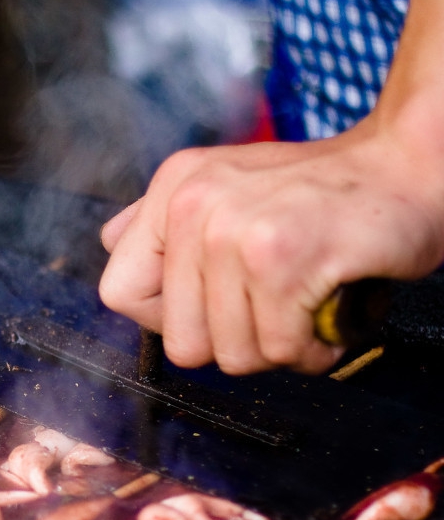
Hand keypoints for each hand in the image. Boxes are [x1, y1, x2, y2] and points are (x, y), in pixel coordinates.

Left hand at [98, 127, 443, 374]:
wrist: (410, 166)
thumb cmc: (322, 194)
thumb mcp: (225, 187)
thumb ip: (163, 222)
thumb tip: (108, 244)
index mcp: (172, 189)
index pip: (118, 294)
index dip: (166, 320)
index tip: (212, 305)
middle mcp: (192, 204)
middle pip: (180, 341)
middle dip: (235, 341)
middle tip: (274, 306)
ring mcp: (234, 229)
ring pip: (232, 353)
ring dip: (279, 346)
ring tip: (304, 303)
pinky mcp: (281, 257)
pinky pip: (278, 348)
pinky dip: (313, 347)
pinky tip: (327, 309)